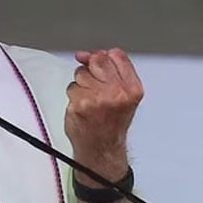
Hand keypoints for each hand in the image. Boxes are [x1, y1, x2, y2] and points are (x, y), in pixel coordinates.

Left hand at [65, 48, 143, 181]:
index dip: (105, 58)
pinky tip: (83, 107)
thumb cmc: (112, 122)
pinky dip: (74, 96)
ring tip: (91, 100)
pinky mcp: (80, 105)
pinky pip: (71, 88)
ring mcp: (97, 99)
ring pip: (81, 73)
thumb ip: (112, 70)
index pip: (116, 55)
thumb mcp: (124, 95)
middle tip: (96, 87)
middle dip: (92, 70)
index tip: (101, 68)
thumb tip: (86, 54)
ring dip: (82, 84)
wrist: (102, 148)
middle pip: (97, 60)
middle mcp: (116, 93)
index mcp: (132, 88)